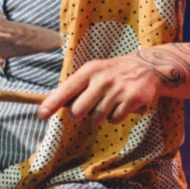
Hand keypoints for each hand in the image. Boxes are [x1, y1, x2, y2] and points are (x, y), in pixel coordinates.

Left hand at [37, 54, 163, 123]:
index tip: (41, 115)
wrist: (148, 68)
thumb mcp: (94, 72)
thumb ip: (75, 86)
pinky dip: (115, 117)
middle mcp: (102, 78)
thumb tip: (50, 101)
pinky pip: (114, 120)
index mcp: (89, 70)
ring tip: (109, 102)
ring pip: (97, 117)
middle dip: (80, 115)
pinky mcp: (132, 99)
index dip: (52, 103)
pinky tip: (121, 105)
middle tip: (88, 108)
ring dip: (101, 115)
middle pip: (79, 111)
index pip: (66, 89)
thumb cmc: (113, 73)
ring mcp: (118, 89)